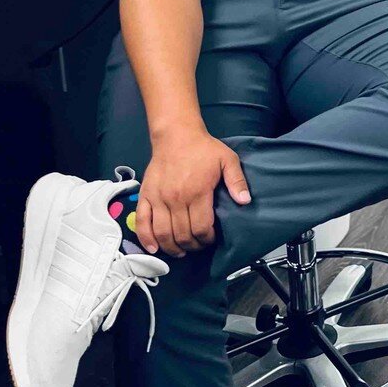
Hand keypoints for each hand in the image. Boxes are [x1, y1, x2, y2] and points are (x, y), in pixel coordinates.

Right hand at [137, 127, 250, 257]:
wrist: (176, 135)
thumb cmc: (203, 148)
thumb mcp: (227, 159)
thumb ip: (237, 181)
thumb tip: (245, 201)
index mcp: (197, 192)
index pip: (201, 227)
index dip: (207, 239)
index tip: (211, 238)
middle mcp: (176, 198)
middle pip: (182, 234)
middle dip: (192, 246)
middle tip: (197, 245)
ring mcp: (158, 198)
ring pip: (163, 233)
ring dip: (171, 247)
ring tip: (180, 251)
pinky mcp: (145, 196)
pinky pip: (141, 222)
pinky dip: (146, 238)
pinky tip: (154, 248)